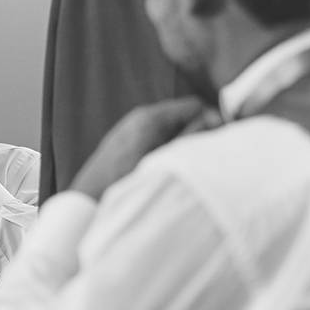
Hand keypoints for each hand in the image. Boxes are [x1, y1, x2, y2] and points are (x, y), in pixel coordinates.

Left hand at [70, 97, 219, 199]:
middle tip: (207, 155)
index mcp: (150, 118)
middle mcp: (139, 118)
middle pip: (182, 116)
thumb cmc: (125, 184)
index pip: (194, 106)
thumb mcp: (166, 162)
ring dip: (182, 142)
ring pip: (169, 129)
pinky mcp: (124, 142)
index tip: (222, 140)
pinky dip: (167, 148)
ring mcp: (130, 129)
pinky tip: (167, 168)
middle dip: (198, 132)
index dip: (213, 120)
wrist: (87, 203)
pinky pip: (155, 138)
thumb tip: (215, 119)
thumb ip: (191, 139)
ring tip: (187, 165)